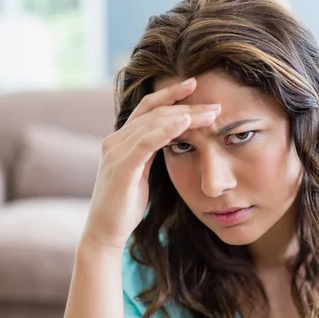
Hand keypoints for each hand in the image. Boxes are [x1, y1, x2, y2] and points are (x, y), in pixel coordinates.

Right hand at [81, 77, 219, 250]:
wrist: (104, 232)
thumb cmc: (125, 205)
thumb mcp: (140, 172)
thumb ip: (150, 152)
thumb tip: (170, 138)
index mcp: (120, 140)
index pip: (147, 108)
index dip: (170, 94)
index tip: (194, 85)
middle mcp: (115, 140)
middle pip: (154, 112)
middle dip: (185, 105)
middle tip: (214, 104)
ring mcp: (115, 152)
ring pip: (153, 123)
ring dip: (184, 115)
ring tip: (209, 113)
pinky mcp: (121, 167)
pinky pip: (147, 142)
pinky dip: (167, 129)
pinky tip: (186, 122)